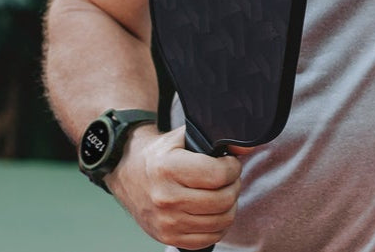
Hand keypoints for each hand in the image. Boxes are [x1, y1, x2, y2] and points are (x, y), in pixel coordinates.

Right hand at [107, 125, 244, 248]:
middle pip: (223, 200)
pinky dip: (218, 225)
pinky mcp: (168, 237)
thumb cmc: (160, 155)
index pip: (219, 175)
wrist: (128, 173)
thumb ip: (216, 137)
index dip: (233, 167)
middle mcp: (166, 198)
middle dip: (234, 185)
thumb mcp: (183, 136)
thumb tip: (246, 146)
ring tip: (221, 193)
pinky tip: (213, 211)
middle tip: (228, 178)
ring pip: (221, 221)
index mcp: (168, 169)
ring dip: (229, 206)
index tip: (229, 163)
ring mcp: (166, 222)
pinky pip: (209, 238)